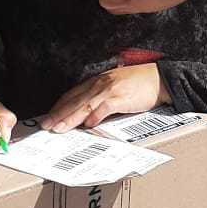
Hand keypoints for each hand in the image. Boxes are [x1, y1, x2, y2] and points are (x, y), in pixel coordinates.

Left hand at [42, 64, 170, 131]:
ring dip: (71, 117)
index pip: (73, 94)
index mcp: (98, 82)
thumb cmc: (140, 84)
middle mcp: (101, 84)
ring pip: (85, 105)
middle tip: (45, 125)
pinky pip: (106, 107)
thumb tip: (88, 117)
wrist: (161, 79)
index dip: (59, 106)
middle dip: (58, 114)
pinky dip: (96, 115)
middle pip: (75, 100)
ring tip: (59, 128)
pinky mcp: (122, 97)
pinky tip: (88, 124)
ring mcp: (111, 90)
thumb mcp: (116, 88)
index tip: (49, 117)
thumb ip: (101, 100)